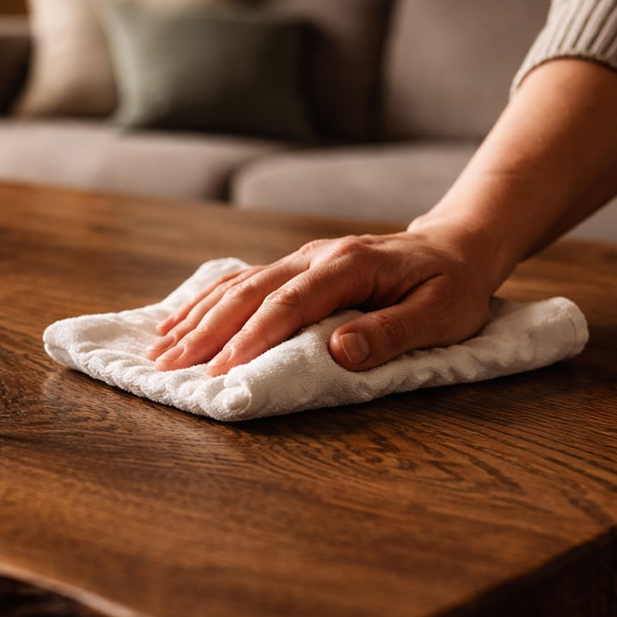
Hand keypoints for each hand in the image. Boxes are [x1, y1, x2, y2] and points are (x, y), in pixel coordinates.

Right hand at [147, 224, 504, 375]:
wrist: (456, 245)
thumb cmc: (452, 286)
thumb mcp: (441, 315)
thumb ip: (391, 334)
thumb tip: (339, 353)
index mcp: (349, 265)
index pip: (289, 304)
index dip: (252, 338)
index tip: (221, 371)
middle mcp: (316, 256)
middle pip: (249, 293)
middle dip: (206, 332)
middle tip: (169, 368)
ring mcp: (302, 258)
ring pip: (237, 285)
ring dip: (196, 318)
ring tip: (159, 351)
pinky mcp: (296, 267)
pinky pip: (242, 282)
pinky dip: (207, 303)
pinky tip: (181, 321)